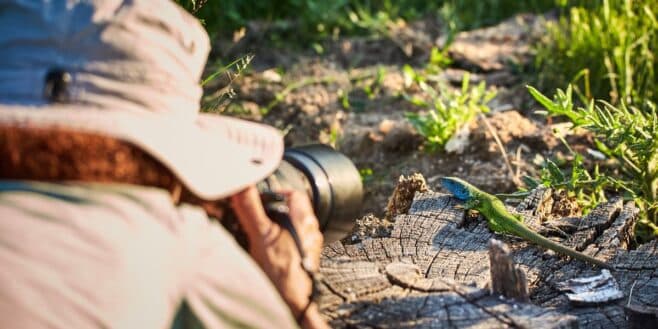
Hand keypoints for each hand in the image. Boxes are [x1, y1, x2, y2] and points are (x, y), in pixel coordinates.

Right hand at [231, 186, 327, 328]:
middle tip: (257, 214)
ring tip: (258, 233)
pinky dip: (278, 243)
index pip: (294, 194)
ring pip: (291, 228)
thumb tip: (241, 184)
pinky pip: (291, 244)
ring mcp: (308, 247)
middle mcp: (310, 231)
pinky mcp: (302, 260)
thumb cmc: (280, 271)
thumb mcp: (260, 235)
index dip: (277, 192)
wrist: (291, 301)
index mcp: (303, 220)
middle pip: (292, 211)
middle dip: (273, 210)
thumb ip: (250, 207)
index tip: (262, 196)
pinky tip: (266, 251)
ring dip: (275, 227)